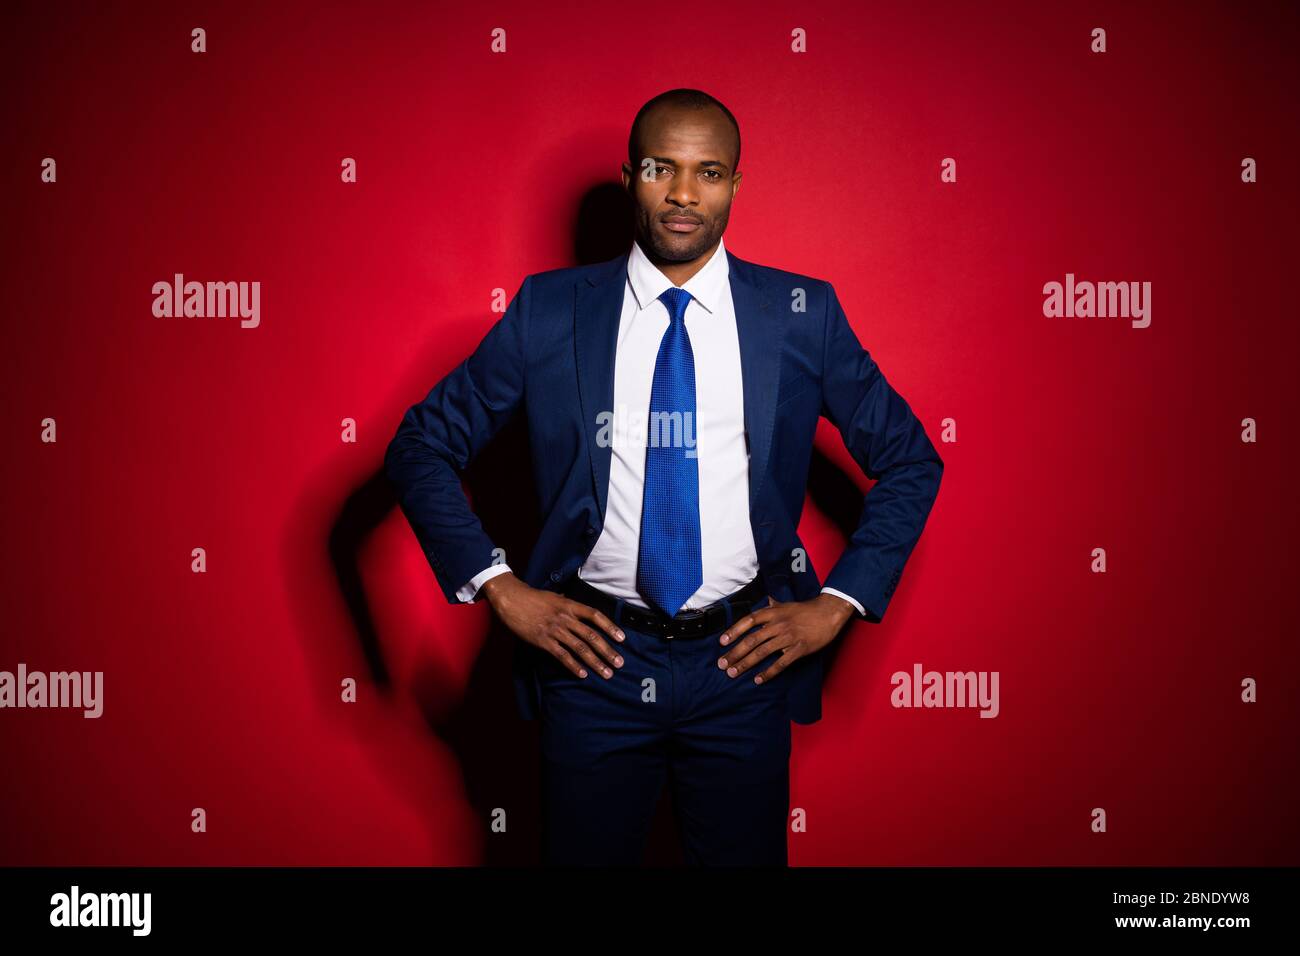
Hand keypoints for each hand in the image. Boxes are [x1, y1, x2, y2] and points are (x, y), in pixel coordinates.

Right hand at [480, 572, 624, 678]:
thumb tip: (580, 613)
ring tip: (607, 673)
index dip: (610, 627)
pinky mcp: (543, 641)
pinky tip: (583, 674)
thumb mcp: (555, 597)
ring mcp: (555, 630)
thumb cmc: (533, 597)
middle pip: (591, 636)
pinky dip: (574, 666)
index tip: (622, 638)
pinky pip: (562, 656)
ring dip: (595, 662)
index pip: (595, 615)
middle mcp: (565, 618)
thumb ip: (569, 605)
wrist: (511, 599)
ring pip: (580, 648)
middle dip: (608, 651)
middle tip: (620, 663)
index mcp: (570, 605)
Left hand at [716, 593, 856, 683]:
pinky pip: (781, 663)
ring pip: (762, 652)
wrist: (828, 613)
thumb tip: (765, 601)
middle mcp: (778, 624)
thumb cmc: (806, 610)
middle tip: (722, 664)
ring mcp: (788, 637)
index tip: (722, 642)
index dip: (734, 631)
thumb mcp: (786, 605)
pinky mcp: (799, 649)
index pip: (748, 621)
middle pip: (752, 639)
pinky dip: (768, 672)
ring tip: (733, 673)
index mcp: (773, 613)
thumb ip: (773, 606)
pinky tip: (758, 679)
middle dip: (735, 653)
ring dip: (746, 664)